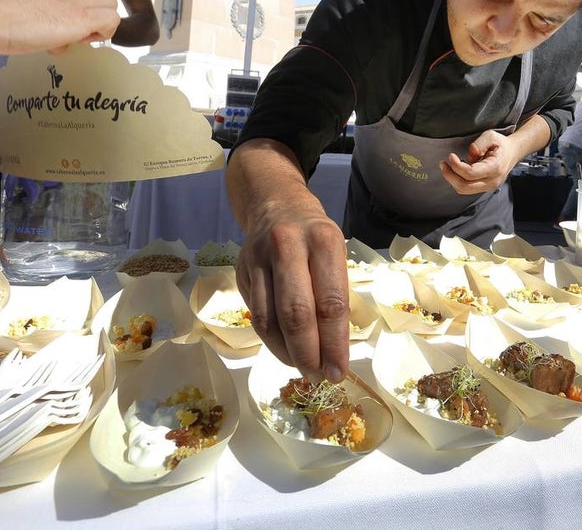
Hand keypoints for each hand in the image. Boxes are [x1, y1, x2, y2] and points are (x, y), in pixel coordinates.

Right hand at [235, 207, 349, 381]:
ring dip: (288, 353)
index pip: (331, 302)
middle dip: (310, 353)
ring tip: (304, 369)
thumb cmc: (315, 238)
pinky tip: (285, 352)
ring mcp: (260, 259)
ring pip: (270, 319)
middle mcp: (289, 246)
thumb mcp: (335, 254)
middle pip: (297, 313)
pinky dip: (271, 342)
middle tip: (319, 377)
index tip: (340, 370)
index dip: (335, 343)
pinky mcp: (241, 271)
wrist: (276, 205)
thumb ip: (335, 295)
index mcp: (323, 241)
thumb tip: (336, 351)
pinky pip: (255, 316)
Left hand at [440, 130, 520, 194]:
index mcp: (495, 167)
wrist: (513, 153)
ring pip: (464, 190)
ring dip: (452, 179)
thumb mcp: (491, 136)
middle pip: (464, 186)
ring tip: (447, 166)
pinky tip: (456, 170)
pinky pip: (467, 189)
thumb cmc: (501, 144)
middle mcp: (492, 181)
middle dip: (450, 176)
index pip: (470, 173)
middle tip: (443, 163)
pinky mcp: (484, 187)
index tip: (451, 156)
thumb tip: (469, 155)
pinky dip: (458, 181)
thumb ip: (479, 144)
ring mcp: (488, 186)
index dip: (457, 166)